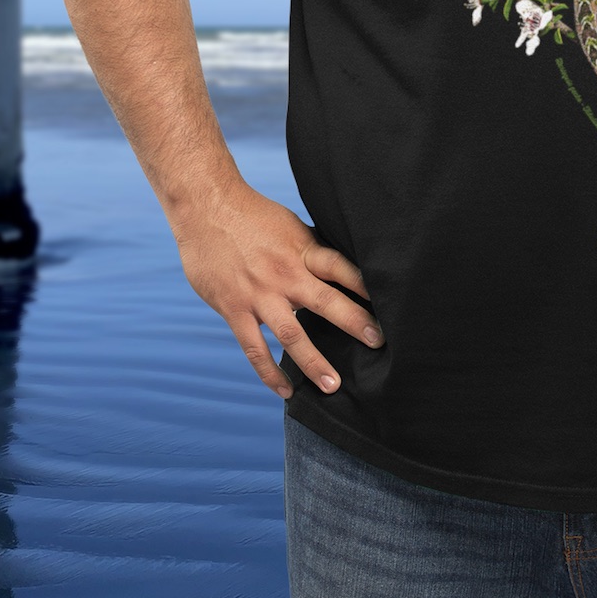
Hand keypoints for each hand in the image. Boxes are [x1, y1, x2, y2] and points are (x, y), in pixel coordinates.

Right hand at [172, 181, 379, 399]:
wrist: (205, 208)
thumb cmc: (252, 215)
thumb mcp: (291, 225)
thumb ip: (313, 250)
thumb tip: (342, 267)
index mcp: (303, 250)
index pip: (342, 268)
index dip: (366, 285)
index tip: (391, 304)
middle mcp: (285, 274)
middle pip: (326, 302)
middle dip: (355, 324)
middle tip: (379, 344)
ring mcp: (259, 294)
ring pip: (291, 334)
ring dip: (314, 362)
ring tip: (333, 386)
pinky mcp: (234, 309)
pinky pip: (254, 348)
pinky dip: (270, 372)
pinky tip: (286, 390)